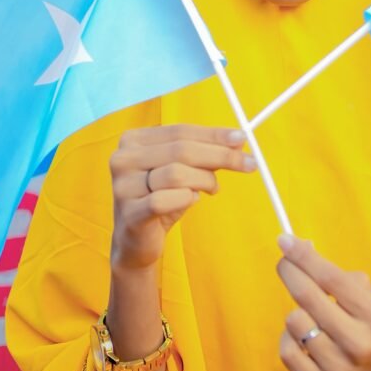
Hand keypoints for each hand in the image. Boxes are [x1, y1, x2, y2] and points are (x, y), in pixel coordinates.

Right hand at [109, 124, 255, 271]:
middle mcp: (123, 159)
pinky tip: (191, 200)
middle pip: (181, 150)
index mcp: (133, 140)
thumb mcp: (183, 171)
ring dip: (204, 181)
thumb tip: (238, 140)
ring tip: (212, 189)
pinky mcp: (130, 213)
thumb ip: (205, 154)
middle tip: (248, 163)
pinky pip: (164, 201)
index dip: (213, 134)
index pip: (180, 131)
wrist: (136, 240)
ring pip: (177, 174)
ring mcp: (123, 186)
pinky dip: (186, 199)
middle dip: (220, 155)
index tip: (242, 138)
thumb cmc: (161, 199)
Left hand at [276, 235, 370, 370]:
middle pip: (307, 297)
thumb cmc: (369, 323)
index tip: (285, 240)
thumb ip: (333, 273)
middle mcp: (360, 344)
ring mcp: (341, 370)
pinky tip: (304, 337)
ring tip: (311, 316)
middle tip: (284, 262)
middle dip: (290, 272)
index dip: (303, 256)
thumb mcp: (366, 294)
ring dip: (297, 312)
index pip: (331, 278)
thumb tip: (297, 249)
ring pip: (294, 322)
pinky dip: (289, 338)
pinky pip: (286, 351)